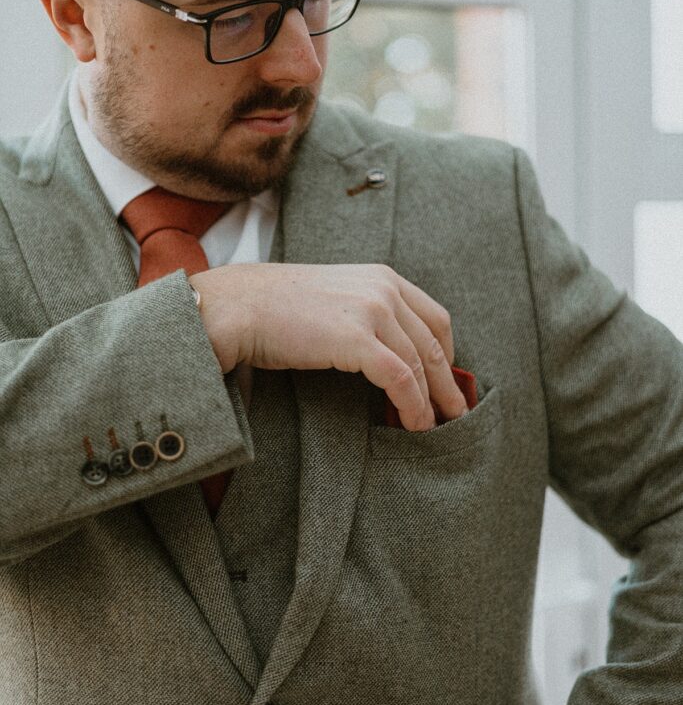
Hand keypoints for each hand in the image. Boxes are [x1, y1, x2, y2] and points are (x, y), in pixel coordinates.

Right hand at [189, 263, 467, 431]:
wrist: (237, 306)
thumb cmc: (274, 308)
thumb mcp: (333, 300)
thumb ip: (363, 316)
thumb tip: (382, 351)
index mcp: (381, 277)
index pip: (434, 318)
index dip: (448, 353)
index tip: (447, 381)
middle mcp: (384, 288)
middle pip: (435, 343)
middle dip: (447, 383)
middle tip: (455, 413)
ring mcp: (373, 311)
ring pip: (421, 364)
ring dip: (432, 401)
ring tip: (434, 427)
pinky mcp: (358, 339)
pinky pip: (400, 379)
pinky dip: (412, 406)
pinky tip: (413, 426)